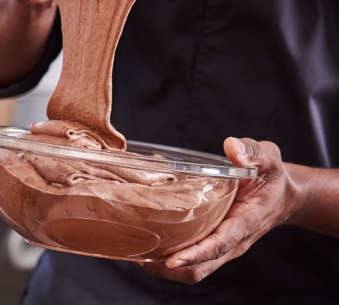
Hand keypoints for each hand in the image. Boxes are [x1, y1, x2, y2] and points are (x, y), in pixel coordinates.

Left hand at [142, 137, 298, 283]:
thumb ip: (252, 153)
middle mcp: (232, 242)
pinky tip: (150, 247)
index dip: (195, 254)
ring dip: (166, 268)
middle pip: (201, 268)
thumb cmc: (273, 179)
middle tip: (139, 258)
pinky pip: (193, 260)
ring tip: (137, 256)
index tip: (171, 259)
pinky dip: (171, 260)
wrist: (282, 197)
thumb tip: (231, 147)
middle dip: (170, 269)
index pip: (219, 245)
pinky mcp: (214, 243)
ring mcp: (223, 246)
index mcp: (244, 223)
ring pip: (195, 269)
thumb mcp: (268, 159)